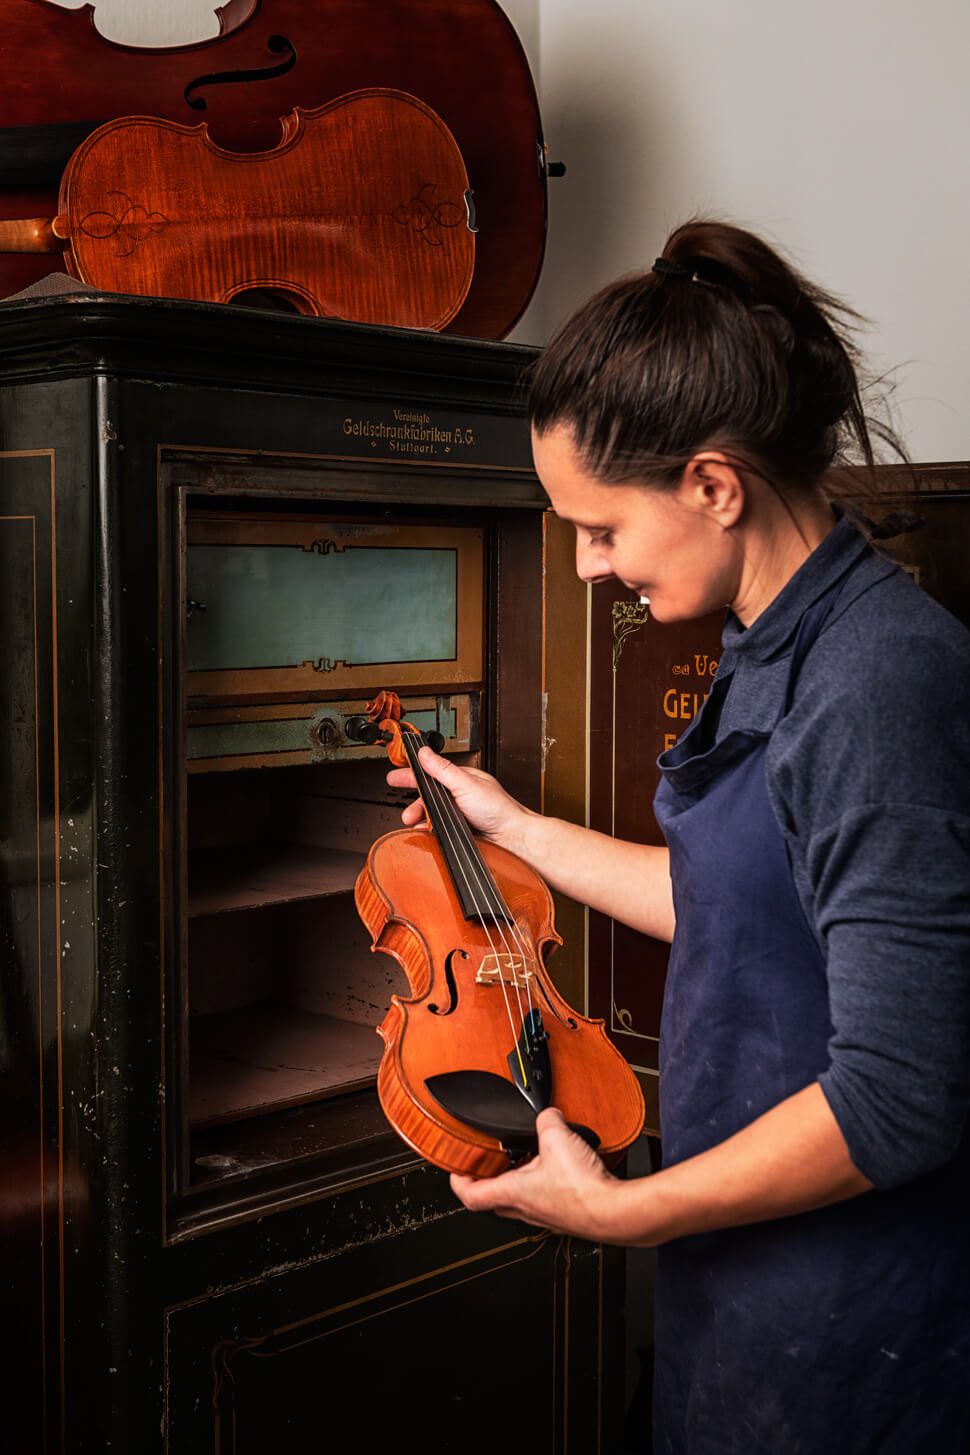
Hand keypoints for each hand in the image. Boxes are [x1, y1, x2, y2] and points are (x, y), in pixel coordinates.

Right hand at [387, 745, 529, 848]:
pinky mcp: (460, 831)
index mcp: (461, 780)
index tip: (394, 778)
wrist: (513, 839)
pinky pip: (439, 831)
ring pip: (432, 815)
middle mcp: (460, 796)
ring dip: (422, 820)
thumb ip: (443, 769)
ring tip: (417, 826)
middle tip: (406, 814)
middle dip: (414, 805)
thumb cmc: (499, 809)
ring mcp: (460, 814)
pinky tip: (428, 835)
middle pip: (428, 797)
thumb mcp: (466, 784)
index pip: (431, 773)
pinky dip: (430, 833)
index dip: (411, 775)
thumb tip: (424, 752)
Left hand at [449, 1108, 620, 1240]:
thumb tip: (547, 1113)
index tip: (455, 1171)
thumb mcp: (557, 1137)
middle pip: (495, 1199)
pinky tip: (563, 1168)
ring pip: (523, 1200)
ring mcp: (547, 1215)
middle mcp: (527, 1208)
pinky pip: (548, 1199)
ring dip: (522, 1181)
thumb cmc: (583, 1189)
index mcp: (513, 1192)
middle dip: (489, 1181)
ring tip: (530, 1159)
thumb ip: (546, 1120)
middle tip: (489, 1164)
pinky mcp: (568, 1215)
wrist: (615, 1212)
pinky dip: (548, 1184)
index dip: (458, 1181)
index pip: (471, 1194)